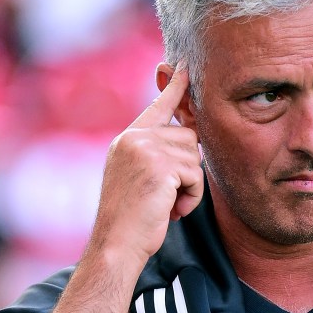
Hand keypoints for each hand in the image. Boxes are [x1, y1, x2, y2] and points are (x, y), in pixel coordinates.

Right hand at [90, 67, 203, 264]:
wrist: (116, 245)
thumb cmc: (131, 221)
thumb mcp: (140, 179)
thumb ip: (156, 156)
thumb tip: (189, 138)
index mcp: (127, 139)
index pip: (158, 106)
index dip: (175, 87)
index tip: (185, 66)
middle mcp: (134, 138)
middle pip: (188, 137)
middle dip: (187, 170)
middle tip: (168, 197)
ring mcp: (144, 150)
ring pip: (194, 157)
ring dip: (189, 187)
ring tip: (167, 206)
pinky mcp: (159, 166)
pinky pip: (195, 175)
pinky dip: (191, 198)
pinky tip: (171, 211)